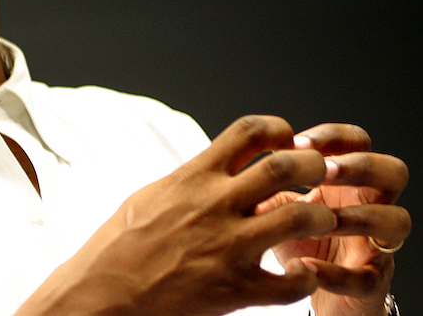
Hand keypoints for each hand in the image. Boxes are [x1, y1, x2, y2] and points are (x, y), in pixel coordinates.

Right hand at [17, 116, 342, 315]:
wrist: (102, 293)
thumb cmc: (120, 245)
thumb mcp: (152, 194)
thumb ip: (192, 178)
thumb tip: (219, 165)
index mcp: (194, 177)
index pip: (249, 131)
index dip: (279, 129)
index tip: (288, 141)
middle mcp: (215, 206)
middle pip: (286, 167)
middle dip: (314, 167)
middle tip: (319, 175)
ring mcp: (228, 247)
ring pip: (301, 218)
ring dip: (320, 217)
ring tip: (318, 222)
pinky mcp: (235, 289)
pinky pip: (291, 283)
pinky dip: (304, 278)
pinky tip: (298, 274)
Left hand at [255, 124, 409, 315]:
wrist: (299, 292)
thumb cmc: (295, 240)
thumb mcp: (278, 207)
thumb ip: (266, 184)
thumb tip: (239, 167)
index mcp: (345, 182)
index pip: (358, 142)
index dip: (335, 137)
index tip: (299, 143)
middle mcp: (369, 206)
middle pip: (393, 172)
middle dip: (361, 166)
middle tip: (324, 171)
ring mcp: (375, 245)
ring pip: (396, 220)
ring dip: (360, 216)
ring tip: (322, 220)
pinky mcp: (371, 283)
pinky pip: (367, 277)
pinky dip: (337, 272)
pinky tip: (306, 265)